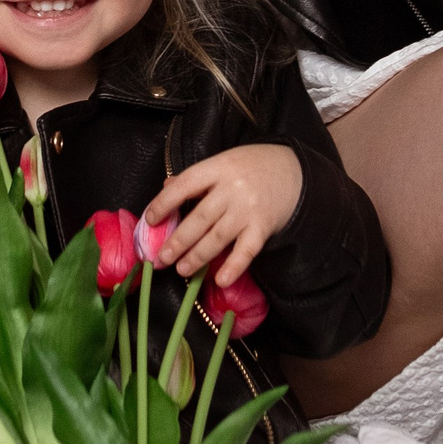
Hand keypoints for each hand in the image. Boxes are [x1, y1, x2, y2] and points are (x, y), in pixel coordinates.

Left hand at [141, 143, 302, 287]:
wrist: (292, 171)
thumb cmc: (250, 168)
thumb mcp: (222, 163)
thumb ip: (196, 177)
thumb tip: (166, 188)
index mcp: (218, 168)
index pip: (185, 185)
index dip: (164, 203)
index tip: (150, 220)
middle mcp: (232, 189)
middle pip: (200, 217)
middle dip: (178, 240)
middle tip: (161, 259)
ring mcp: (248, 209)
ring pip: (218, 237)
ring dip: (197, 256)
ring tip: (181, 270)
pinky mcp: (263, 227)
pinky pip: (247, 250)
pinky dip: (234, 267)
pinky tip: (220, 280)